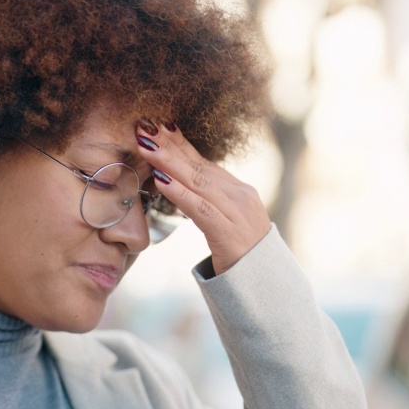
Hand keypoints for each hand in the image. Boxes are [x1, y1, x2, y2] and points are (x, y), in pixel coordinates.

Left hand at [135, 119, 270, 274]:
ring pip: (198, 182)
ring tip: (146, 147)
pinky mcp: (229, 233)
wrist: (265, 284)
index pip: (203, 161)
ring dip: (169, 162)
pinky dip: (179, 193)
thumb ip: (205, 200)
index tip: (156, 125)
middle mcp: (239, 195)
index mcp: (237, 190)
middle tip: (144, 127)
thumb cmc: (239, 254)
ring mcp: (236, 213)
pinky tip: (161, 181)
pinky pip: (200, 209)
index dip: (178, 142)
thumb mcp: (224, 221)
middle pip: (198, 165)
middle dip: (168, 145)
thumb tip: (174, 182)